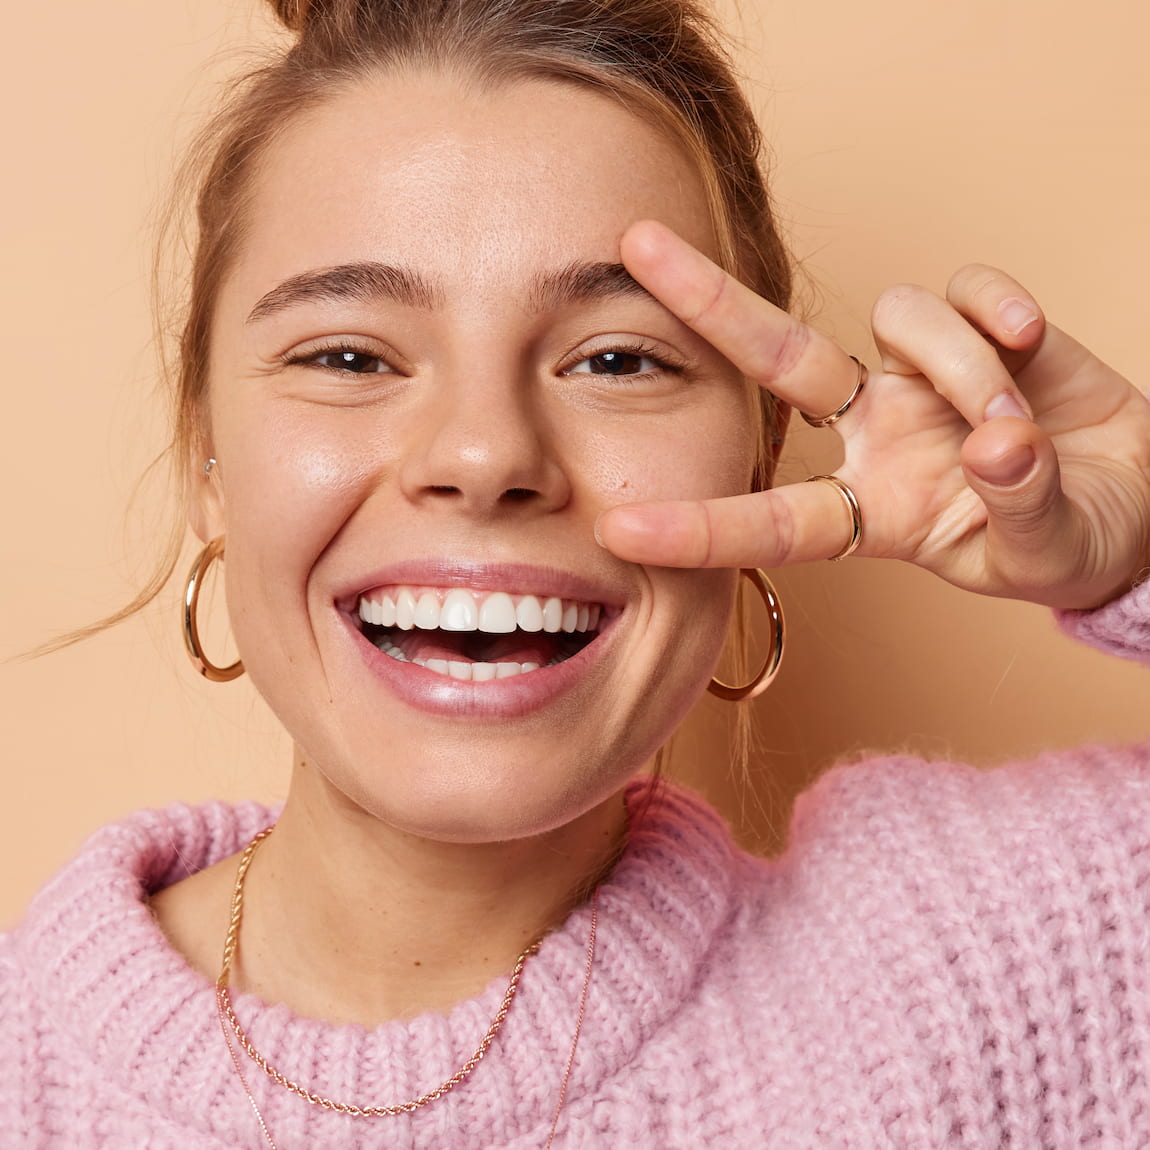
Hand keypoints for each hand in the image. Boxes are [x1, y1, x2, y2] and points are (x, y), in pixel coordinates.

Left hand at [597, 221, 1149, 609]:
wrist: (1132, 498)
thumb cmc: (1066, 538)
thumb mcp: (1044, 551)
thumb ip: (1020, 506)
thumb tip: (995, 444)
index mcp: (872, 512)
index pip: (771, 521)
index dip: (698, 530)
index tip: (618, 534)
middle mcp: (877, 434)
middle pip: (776, 360)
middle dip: (708, 303)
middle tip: (635, 246)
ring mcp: (922, 376)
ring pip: (896, 320)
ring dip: (960, 364)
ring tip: (1013, 423)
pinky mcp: (979, 326)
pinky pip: (961, 289)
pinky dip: (994, 308)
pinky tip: (1028, 342)